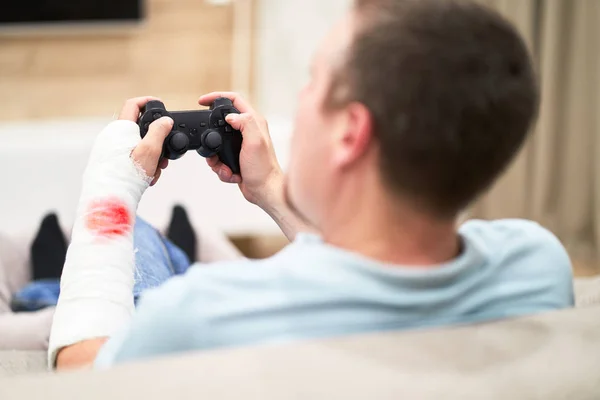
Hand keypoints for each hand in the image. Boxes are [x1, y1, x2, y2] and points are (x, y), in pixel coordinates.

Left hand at [118, 96, 172, 185]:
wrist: (110, 197)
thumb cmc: (127, 174)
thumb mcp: (150, 150)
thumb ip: (159, 132)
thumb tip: (166, 120)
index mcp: (120, 129)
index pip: (133, 104)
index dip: (148, 101)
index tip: (159, 104)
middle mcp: (112, 136)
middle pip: (139, 129)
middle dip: (155, 139)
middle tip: (164, 151)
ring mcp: (110, 149)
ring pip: (137, 146)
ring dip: (151, 155)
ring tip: (156, 169)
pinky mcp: (109, 161)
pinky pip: (130, 157)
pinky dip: (142, 164)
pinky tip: (147, 176)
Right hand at [198, 92, 283, 207]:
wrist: (264, 191)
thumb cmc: (264, 169)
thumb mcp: (255, 142)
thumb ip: (245, 123)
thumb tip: (231, 116)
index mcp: (254, 122)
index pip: (234, 100)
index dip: (216, 97)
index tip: (202, 101)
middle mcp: (248, 131)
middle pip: (220, 123)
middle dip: (211, 137)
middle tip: (210, 148)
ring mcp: (241, 145)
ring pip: (217, 144)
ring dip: (216, 158)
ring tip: (225, 167)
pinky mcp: (236, 157)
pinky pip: (220, 159)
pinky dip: (221, 168)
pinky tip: (230, 173)